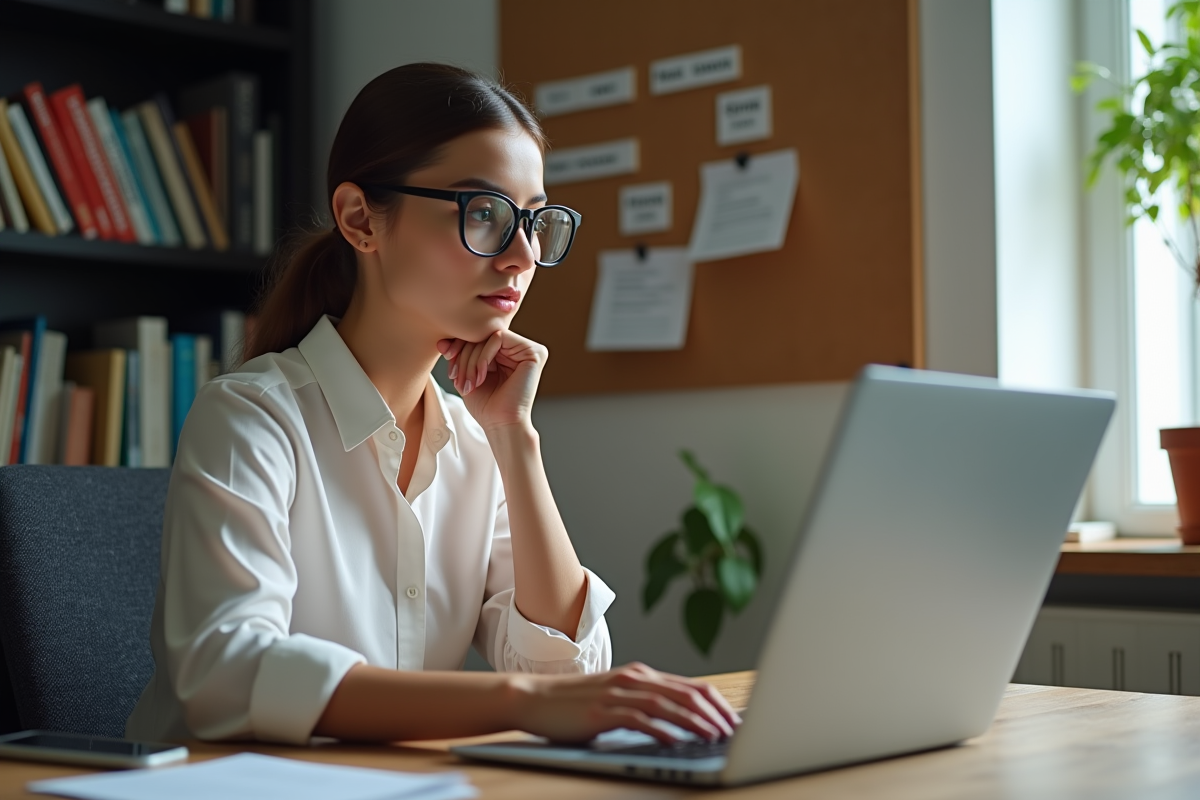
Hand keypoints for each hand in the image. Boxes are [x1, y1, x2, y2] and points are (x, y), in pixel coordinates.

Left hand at [437, 330, 546, 431]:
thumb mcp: (467, 376)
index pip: (478, 337)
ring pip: (488, 336)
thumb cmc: (486, 406)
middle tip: (457, 379)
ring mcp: (528, 349)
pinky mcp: (534, 352)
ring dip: (471, 360)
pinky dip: (483, 356)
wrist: (501, 425)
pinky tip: (482, 375)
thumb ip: (458, 357)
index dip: (458, 347)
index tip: (448, 365)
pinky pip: (499, 338)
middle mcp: (518, 349)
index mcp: (506, 353)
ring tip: (469, 383)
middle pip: (482, 335)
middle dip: (463, 357)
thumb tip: (441, 342)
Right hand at [511, 662, 742, 744]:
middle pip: (686, 693)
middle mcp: (634, 679)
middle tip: (733, 732)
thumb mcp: (616, 698)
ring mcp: (618, 694)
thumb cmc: (574, 703)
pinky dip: (661, 731)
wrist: (533, 698)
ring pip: (668, 705)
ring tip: (714, 737)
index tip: (734, 722)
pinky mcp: (603, 711)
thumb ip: (645, 703)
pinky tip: (676, 742)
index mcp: (641, 675)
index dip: (717, 704)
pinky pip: (639, 719)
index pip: (691, 687)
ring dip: (695, 723)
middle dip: (714, 714)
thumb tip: (680, 722)